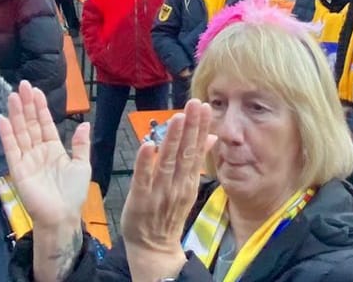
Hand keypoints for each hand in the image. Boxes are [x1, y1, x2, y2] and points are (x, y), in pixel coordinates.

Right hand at [0, 82, 89, 281]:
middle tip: (23, 85)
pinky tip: (3, 119)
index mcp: (53, 148)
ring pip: (20, 132)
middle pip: (30, 124)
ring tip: (13, 96)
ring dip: (16, 114)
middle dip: (27, 105)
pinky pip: (11, 149)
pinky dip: (6, 134)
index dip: (40, 107)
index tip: (36, 90)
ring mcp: (27, 159)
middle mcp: (38, 151)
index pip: (45, 123)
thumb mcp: (82, 165)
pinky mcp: (18, 169)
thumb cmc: (73, 193)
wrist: (62, 216)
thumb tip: (84, 124)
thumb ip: (80, 145)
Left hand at [120, 100, 214, 281]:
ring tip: (177, 118)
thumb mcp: (188, 188)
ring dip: (171, 140)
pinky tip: (147, 145)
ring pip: (167, 162)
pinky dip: (145, 163)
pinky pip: (143, 179)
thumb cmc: (169, 213)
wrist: (154, 247)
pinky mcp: (141, 200)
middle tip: (195, 104)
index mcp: (188, 181)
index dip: (200, 128)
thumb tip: (212, 137)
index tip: (205, 107)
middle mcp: (177, 185)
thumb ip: (197, 162)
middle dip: (191, 128)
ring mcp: (159, 193)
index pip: (196, 150)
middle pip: (185, 153)